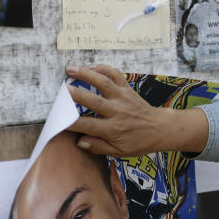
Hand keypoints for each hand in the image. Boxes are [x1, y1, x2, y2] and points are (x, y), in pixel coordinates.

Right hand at [65, 65, 208, 156]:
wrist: (159, 128)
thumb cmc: (138, 141)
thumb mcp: (119, 151)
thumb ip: (98, 146)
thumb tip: (80, 141)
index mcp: (113, 129)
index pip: (88, 125)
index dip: (71, 123)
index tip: (58, 120)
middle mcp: (117, 111)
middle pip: (94, 101)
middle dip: (77, 95)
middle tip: (63, 90)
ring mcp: (122, 97)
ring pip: (103, 83)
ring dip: (86, 74)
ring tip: (70, 69)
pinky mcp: (127, 89)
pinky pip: (114, 75)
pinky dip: (102, 68)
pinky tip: (90, 67)